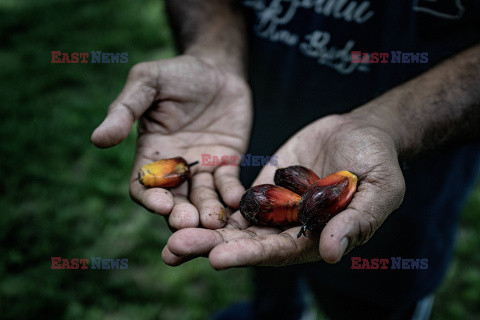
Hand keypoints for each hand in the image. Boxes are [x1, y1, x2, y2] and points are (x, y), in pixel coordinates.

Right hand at [91, 55, 251, 228]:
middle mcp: (175, 167)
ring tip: (214, 221)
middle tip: (190, 223)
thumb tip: (97, 139)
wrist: (217, 69)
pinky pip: (229, 184)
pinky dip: (231, 193)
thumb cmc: (177, 73)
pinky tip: (235, 200)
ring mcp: (202, 168)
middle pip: (174, 200)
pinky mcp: (226, 163)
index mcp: (150, 154)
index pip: (143, 186)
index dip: (150, 198)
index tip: (161, 205)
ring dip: (207, 211)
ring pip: (203, 198)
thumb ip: (125, 110)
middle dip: (181, 214)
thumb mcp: (147, 83)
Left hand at [163, 114, 405, 267]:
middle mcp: (290, 231)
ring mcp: (274, 210)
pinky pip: (234, 199)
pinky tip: (182, 205)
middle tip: (175, 248)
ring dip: (202, 230)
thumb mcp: (378, 189)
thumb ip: (357, 220)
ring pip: (234, 225)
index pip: (278, 252)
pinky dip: (210, 205)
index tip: (216, 256)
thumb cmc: (377, 161)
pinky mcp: (263, 189)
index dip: (248, 255)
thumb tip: (331, 254)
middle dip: (212, 246)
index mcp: (316, 238)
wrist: (361, 132)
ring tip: (169, 234)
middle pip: (247, 243)